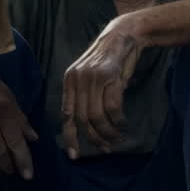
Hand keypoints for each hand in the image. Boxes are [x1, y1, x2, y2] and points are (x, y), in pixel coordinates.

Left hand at [61, 15, 143, 158]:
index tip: (74, 154)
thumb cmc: (109, 61)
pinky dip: (119, 121)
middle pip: (82, 119)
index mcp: (69, 80)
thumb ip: (84, 97)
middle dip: (94, 138)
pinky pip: (113, 108)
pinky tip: (123, 125)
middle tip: (106, 148)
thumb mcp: (89, 77)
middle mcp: (77, 79)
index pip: (66, 114)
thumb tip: (85, 127)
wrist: (123, 36)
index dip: (69, 136)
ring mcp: (92, 77)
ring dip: (108, 132)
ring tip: (117, 138)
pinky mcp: (109, 76)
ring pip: (97, 116)